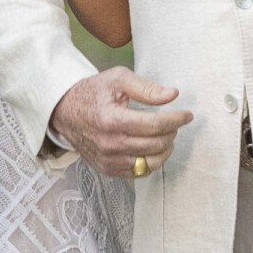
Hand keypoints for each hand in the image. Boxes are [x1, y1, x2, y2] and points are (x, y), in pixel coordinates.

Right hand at [50, 68, 191, 177]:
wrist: (65, 112)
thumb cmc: (92, 93)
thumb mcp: (117, 79)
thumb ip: (146, 88)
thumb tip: (172, 95)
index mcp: (112, 120)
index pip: (155, 125)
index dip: (176, 120)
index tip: (187, 115)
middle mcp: (110, 144)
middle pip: (156, 144)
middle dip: (172, 132)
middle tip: (174, 123)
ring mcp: (108, 160)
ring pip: (151, 163)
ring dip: (165, 149)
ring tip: (167, 136)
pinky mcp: (107, 169)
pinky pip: (139, 172)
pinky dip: (151, 161)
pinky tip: (153, 148)